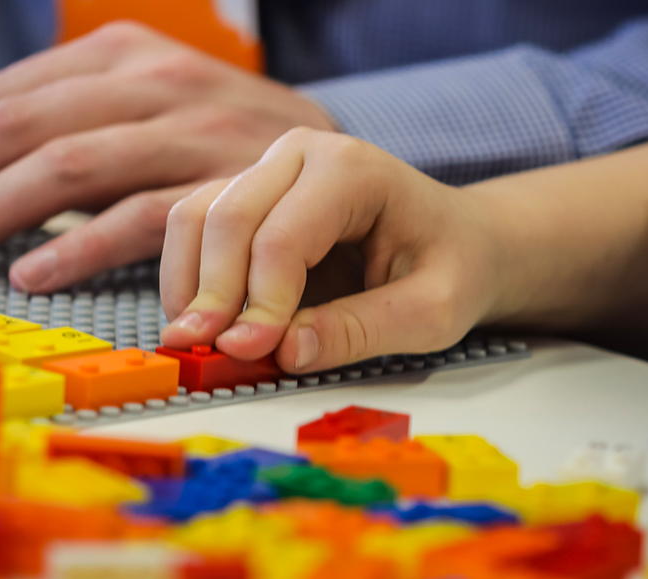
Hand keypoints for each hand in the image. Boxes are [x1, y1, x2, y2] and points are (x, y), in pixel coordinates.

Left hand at [0, 21, 334, 289]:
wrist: (347, 168)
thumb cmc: (228, 152)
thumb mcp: (151, 111)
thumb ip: (74, 127)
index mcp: (121, 55)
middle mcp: (153, 79)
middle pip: (13, 125)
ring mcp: (194, 130)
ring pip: (64, 165)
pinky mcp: (229, 189)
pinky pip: (139, 216)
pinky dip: (78, 247)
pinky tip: (30, 276)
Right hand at [158, 128, 515, 372]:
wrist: (459, 241)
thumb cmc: (452, 268)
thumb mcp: (433, 311)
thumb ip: (363, 330)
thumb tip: (286, 352)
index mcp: (352, 169)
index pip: (283, 236)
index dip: (261, 302)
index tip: (250, 354)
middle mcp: (300, 155)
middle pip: (227, 218)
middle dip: (212, 293)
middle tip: (204, 355)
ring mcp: (268, 170)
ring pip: (195, 217)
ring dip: (187, 284)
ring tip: (197, 345)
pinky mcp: (248, 196)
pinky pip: (195, 229)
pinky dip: (188, 278)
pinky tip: (204, 325)